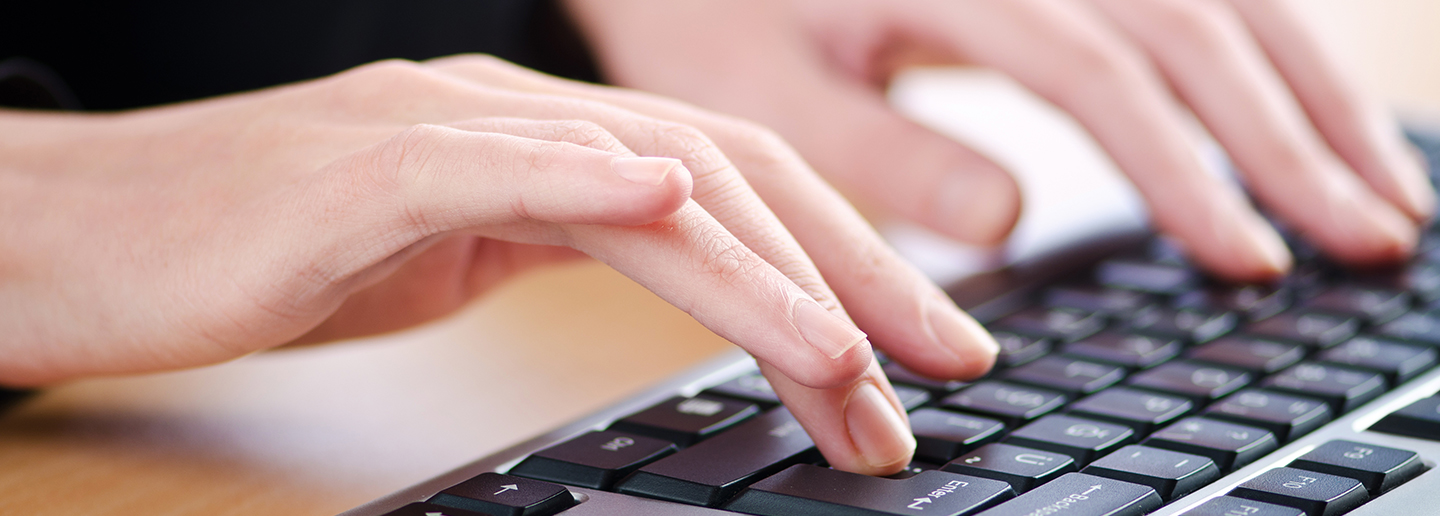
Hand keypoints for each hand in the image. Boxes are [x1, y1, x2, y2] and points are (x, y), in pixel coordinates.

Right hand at [0, 57, 1001, 473]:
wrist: (91, 230)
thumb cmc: (261, 252)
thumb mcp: (447, 255)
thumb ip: (565, 247)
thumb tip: (691, 275)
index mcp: (546, 141)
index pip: (734, 192)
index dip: (845, 262)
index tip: (923, 352)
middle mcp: (517, 118)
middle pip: (729, 179)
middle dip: (855, 274)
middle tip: (947, 366)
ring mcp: (445, 132)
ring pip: (647, 183)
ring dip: (764, 272)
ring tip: (855, 358)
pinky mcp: (365, 171)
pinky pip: (499, 168)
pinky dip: (592, 186)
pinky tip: (676, 212)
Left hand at [566, 0, 1434, 280]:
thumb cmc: (711, 17)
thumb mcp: (771, 96)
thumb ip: (887, 152)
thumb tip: (1012, 218)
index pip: (1097, 69)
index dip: (1183, 167)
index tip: (1247, 258)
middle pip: (1191, 21)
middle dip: (1288, 134)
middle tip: (1370, 237)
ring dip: (1307, 88)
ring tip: (1378, 188)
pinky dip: (1268, 45)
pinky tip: (1310, 99)